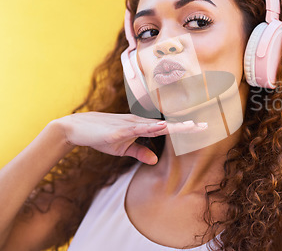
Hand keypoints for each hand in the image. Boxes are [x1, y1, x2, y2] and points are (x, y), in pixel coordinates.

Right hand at [52, 112, 206, 164]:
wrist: (76, 128)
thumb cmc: (100, 135)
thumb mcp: (122, 147)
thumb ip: (139, 152)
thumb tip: (155, 159)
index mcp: (141, 127)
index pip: (167, 128)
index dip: (183, 128)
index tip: (201, 128)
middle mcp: (138, 123)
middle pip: (166, 125)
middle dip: (185, 126)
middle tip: (205, 126)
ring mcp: (129, 125)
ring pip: (155, 125)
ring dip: (172, 126)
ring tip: (190, 126)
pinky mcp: (118, 131)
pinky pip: (137, 129)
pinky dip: (150, 128)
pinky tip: (162, 127)